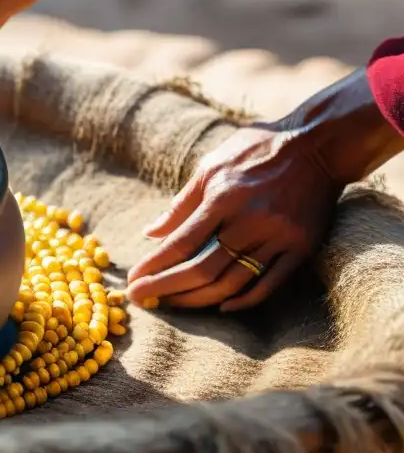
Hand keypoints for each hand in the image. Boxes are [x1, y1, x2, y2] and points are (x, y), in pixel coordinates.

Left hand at [125, 124, 342, 311]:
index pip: (180, 244)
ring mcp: (279, 237)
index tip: (134, 283)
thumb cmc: (254, 150)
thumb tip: (150, 234)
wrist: (317, 146)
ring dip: (199, 299)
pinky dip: (244, 301)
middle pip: (203, 270)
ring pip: (233, 282)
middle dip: (167, 289)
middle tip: (144, 300)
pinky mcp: (301, 248)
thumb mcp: (210, 166)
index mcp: (223, 197)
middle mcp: (250, 220)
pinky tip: (221, 307)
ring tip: (173, 303)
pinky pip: (269, 285)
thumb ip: (181, 204)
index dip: (154, 268)